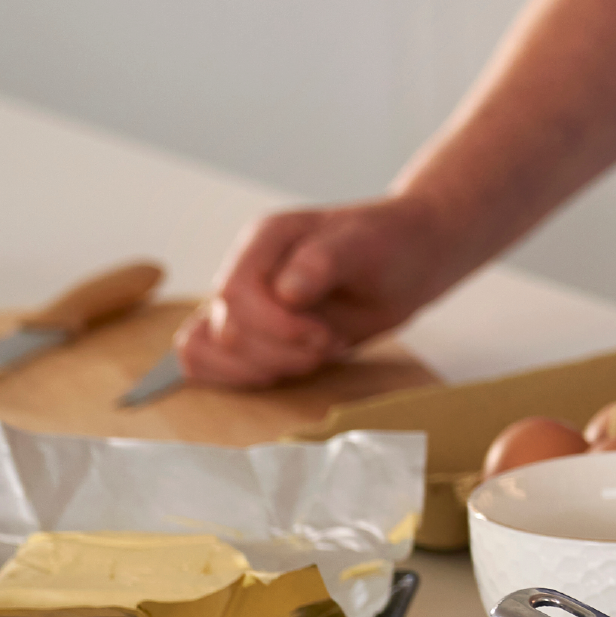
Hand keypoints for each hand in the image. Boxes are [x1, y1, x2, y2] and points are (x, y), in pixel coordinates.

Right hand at [173, 197, 463, 387]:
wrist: (410, 258)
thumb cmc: (392, 242)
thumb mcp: (367, 245)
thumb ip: (323, 262)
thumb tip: (285, 291)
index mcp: (265, 240)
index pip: (234, 294)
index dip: (276, 328)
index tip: (325, 336)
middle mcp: (246, 270)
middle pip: (224, 330)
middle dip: (279, 352)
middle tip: (328, 344)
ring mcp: (246, 303)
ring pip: (205, 349)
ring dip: (260, 368)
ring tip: (311, 355)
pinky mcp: (253, 332)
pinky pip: (209, 361)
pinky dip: (242, 376)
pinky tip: (290, 365)